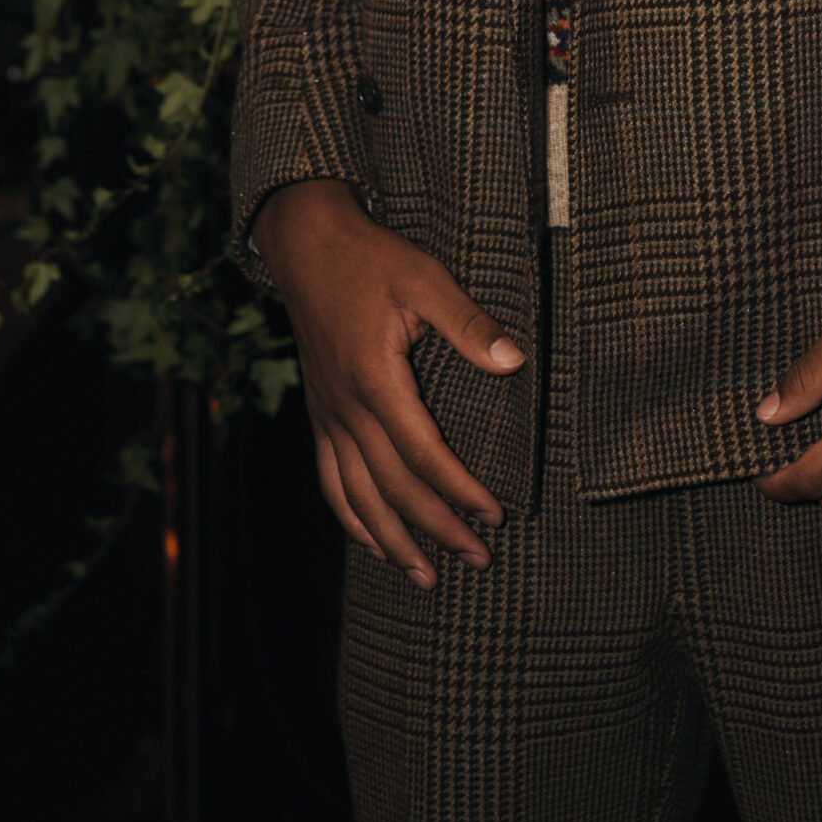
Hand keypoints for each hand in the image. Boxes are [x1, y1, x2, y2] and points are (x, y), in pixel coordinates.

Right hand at [253, 178, 523, 583]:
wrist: (307, 244)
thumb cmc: (373, 258)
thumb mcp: (426, 278)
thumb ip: (468, 323)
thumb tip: (514, 361)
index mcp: (375, 379)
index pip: (423, 454)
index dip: (459, 491)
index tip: (495, 515)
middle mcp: (346, 407)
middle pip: (392, 488)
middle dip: (435, 530)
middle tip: (477, 560)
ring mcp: (327, 414)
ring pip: (355, 496)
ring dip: (390, 541)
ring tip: (423, 577)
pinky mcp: (319, 412)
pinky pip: (329, 479)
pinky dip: (350, 517)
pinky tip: (371, 540)